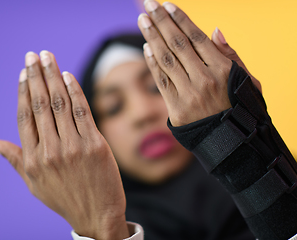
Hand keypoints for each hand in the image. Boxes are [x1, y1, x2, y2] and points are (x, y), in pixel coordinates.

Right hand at [0, 51, 128, 239]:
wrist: (96, 214)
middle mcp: (51, 150)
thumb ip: (15, 159)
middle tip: (34, 55)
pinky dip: (75, 92)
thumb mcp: (34, 182)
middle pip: (40, 105)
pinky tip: (69, 76)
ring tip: (49, 57)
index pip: (25, 116)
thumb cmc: (64, 196)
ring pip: (60, 104)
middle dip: (37, 76)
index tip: (24, 72)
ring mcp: (74, 147)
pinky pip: (83, 112)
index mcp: (33, 158)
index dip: (24, 91)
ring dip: (54, 77)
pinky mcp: (95, 145)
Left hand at [138, 1, 260, 126]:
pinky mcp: (177, 108)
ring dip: (152, 37)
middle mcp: (205, 79)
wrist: (232, 142)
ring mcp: (189, 94)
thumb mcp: (246, 80)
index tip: (167, 6)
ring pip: (166, 59)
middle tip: (148, 5)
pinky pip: (161, 81)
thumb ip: (230, 55)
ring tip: (142, 20)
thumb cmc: (240, 108)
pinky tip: (146, 47)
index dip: (180, 20)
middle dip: (161, 22)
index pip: (196, 38)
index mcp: (223, 69)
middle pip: (178, 44)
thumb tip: (215, 30)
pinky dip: (152, 63)